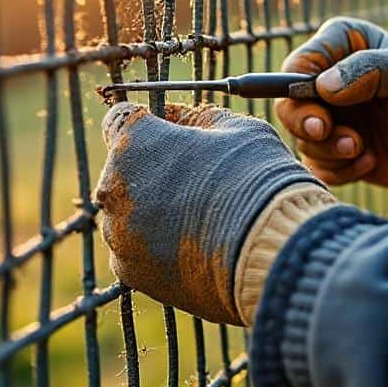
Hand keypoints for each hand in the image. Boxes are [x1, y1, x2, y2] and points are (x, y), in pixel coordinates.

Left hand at [93, 101, 323, 323]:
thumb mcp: (237, 128)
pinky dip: (156, 247)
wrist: (273, 250)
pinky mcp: (130, 271)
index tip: (169, 136)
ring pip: (128, 212)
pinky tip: (194, 246)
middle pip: (124, 169)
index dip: (148, 125)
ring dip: (153, 211)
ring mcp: (118, 232)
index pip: (120, 119)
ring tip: (201, 220)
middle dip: (152, 171)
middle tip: (197, 183)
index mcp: (134, 141)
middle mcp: (113, 186)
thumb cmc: (258, 181)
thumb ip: (196, 118)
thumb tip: (176, 116)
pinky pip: (135, 251)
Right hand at [275, 17, 387, 187]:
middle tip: (329, 133)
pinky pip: (318, 166)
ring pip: (302, 138)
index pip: (299, 64)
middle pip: (288, 104)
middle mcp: (328, 80)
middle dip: (306, 124)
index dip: (298, 89)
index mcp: (342, 46)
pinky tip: (371, 161)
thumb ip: (371, 70)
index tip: (323, 113)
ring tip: (363, 149)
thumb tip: (323, 86)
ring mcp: (332, 118)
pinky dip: (340, 170)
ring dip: (329, 149)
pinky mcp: (336, 152)